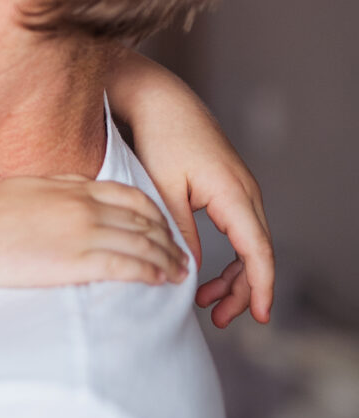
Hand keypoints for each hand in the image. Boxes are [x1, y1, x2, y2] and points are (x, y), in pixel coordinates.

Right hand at [0, 175, 188, 288]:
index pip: (132, 197)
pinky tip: (161, 281)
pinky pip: (128, 266)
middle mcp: (85, 207)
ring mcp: (83, 233)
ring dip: (167, 260)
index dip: (157, 216)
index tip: (164, 232)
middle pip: (145, 222)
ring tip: (178, 273)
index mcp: (73, 188)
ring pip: (143, 245)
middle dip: (169, 241)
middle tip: (181, 257)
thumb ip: (59, 188)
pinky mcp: (77, 262)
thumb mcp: (27, 186)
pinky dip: (151, 273)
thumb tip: (77, 191)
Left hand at [108, 52, 274, 325]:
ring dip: (233, 275)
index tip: (258, 317)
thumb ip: (178, 231)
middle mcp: (245, 193)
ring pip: (249, 244)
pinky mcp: (227, 187)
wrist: (157, 98)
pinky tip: (205, 270)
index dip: (260, 288)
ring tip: (207, 302)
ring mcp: (239, 190)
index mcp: (233, 195)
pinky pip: (238, 230)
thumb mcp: (162, 189)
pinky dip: (227, 254)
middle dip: (243, 290)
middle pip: (257, 253)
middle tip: (218, 319)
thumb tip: (189, 269)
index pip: (257, 252)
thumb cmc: (158, 137)